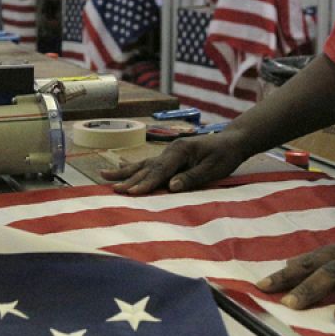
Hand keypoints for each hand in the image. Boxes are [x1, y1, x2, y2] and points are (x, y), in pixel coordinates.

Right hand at [102, 132, 248, 195]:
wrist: (231, 142)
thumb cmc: (225, 156)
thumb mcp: (213, 169)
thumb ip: (192, 177)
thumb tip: (171, 187)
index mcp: (180, 151)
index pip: (160, 171)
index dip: (146, 183)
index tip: (133, 193)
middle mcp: (170, 150)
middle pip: (146, 168)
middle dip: (129, 180)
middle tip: (113, 190)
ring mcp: (168, 153)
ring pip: (142, 164)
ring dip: (124, 172)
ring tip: (103, 175)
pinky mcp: (168, 158)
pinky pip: (146, 163)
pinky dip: (132, 167)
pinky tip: (120, 166)